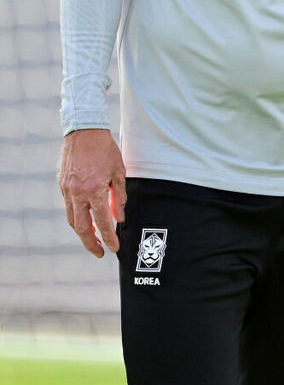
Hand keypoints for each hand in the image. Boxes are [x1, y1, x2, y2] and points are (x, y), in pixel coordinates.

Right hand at [58, 128, 126, 257]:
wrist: (84, 131)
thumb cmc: (105, 150)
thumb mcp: (119, 172)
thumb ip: (119, 197)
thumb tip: (119, 217)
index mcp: (95, 190)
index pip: (102, 222)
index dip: (108, 238)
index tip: (113, 248)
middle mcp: (78, 194)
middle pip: (81, 228)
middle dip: (91, 243)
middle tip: (100, 252)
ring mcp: (67, 190)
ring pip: (72, 219)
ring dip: (82, 232)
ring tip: (93, 239)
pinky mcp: (62, 186)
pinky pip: (68, 207)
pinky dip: (77, 217)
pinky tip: (86, 219)